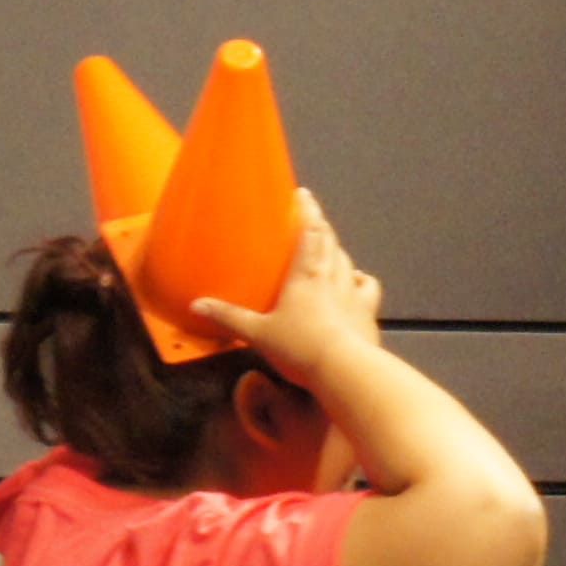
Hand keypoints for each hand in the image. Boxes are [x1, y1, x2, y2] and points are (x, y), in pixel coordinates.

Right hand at [190, 187, 382, 383]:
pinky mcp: (368, 313)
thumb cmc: (299, 347)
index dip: (307, 210)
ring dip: (338, 251)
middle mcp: (333, 275)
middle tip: (314, 215)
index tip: (303, 195)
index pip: (309, 230)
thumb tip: (197, 305)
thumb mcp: (257, 333)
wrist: (345, 370)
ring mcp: (354, 293)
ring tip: (331, 248)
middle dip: (321, 225)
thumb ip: (229, 318)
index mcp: (305, 272)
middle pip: (329, 240)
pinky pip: (368, 287)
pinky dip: (361, 280)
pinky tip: (357, 281)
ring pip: (347, 261)